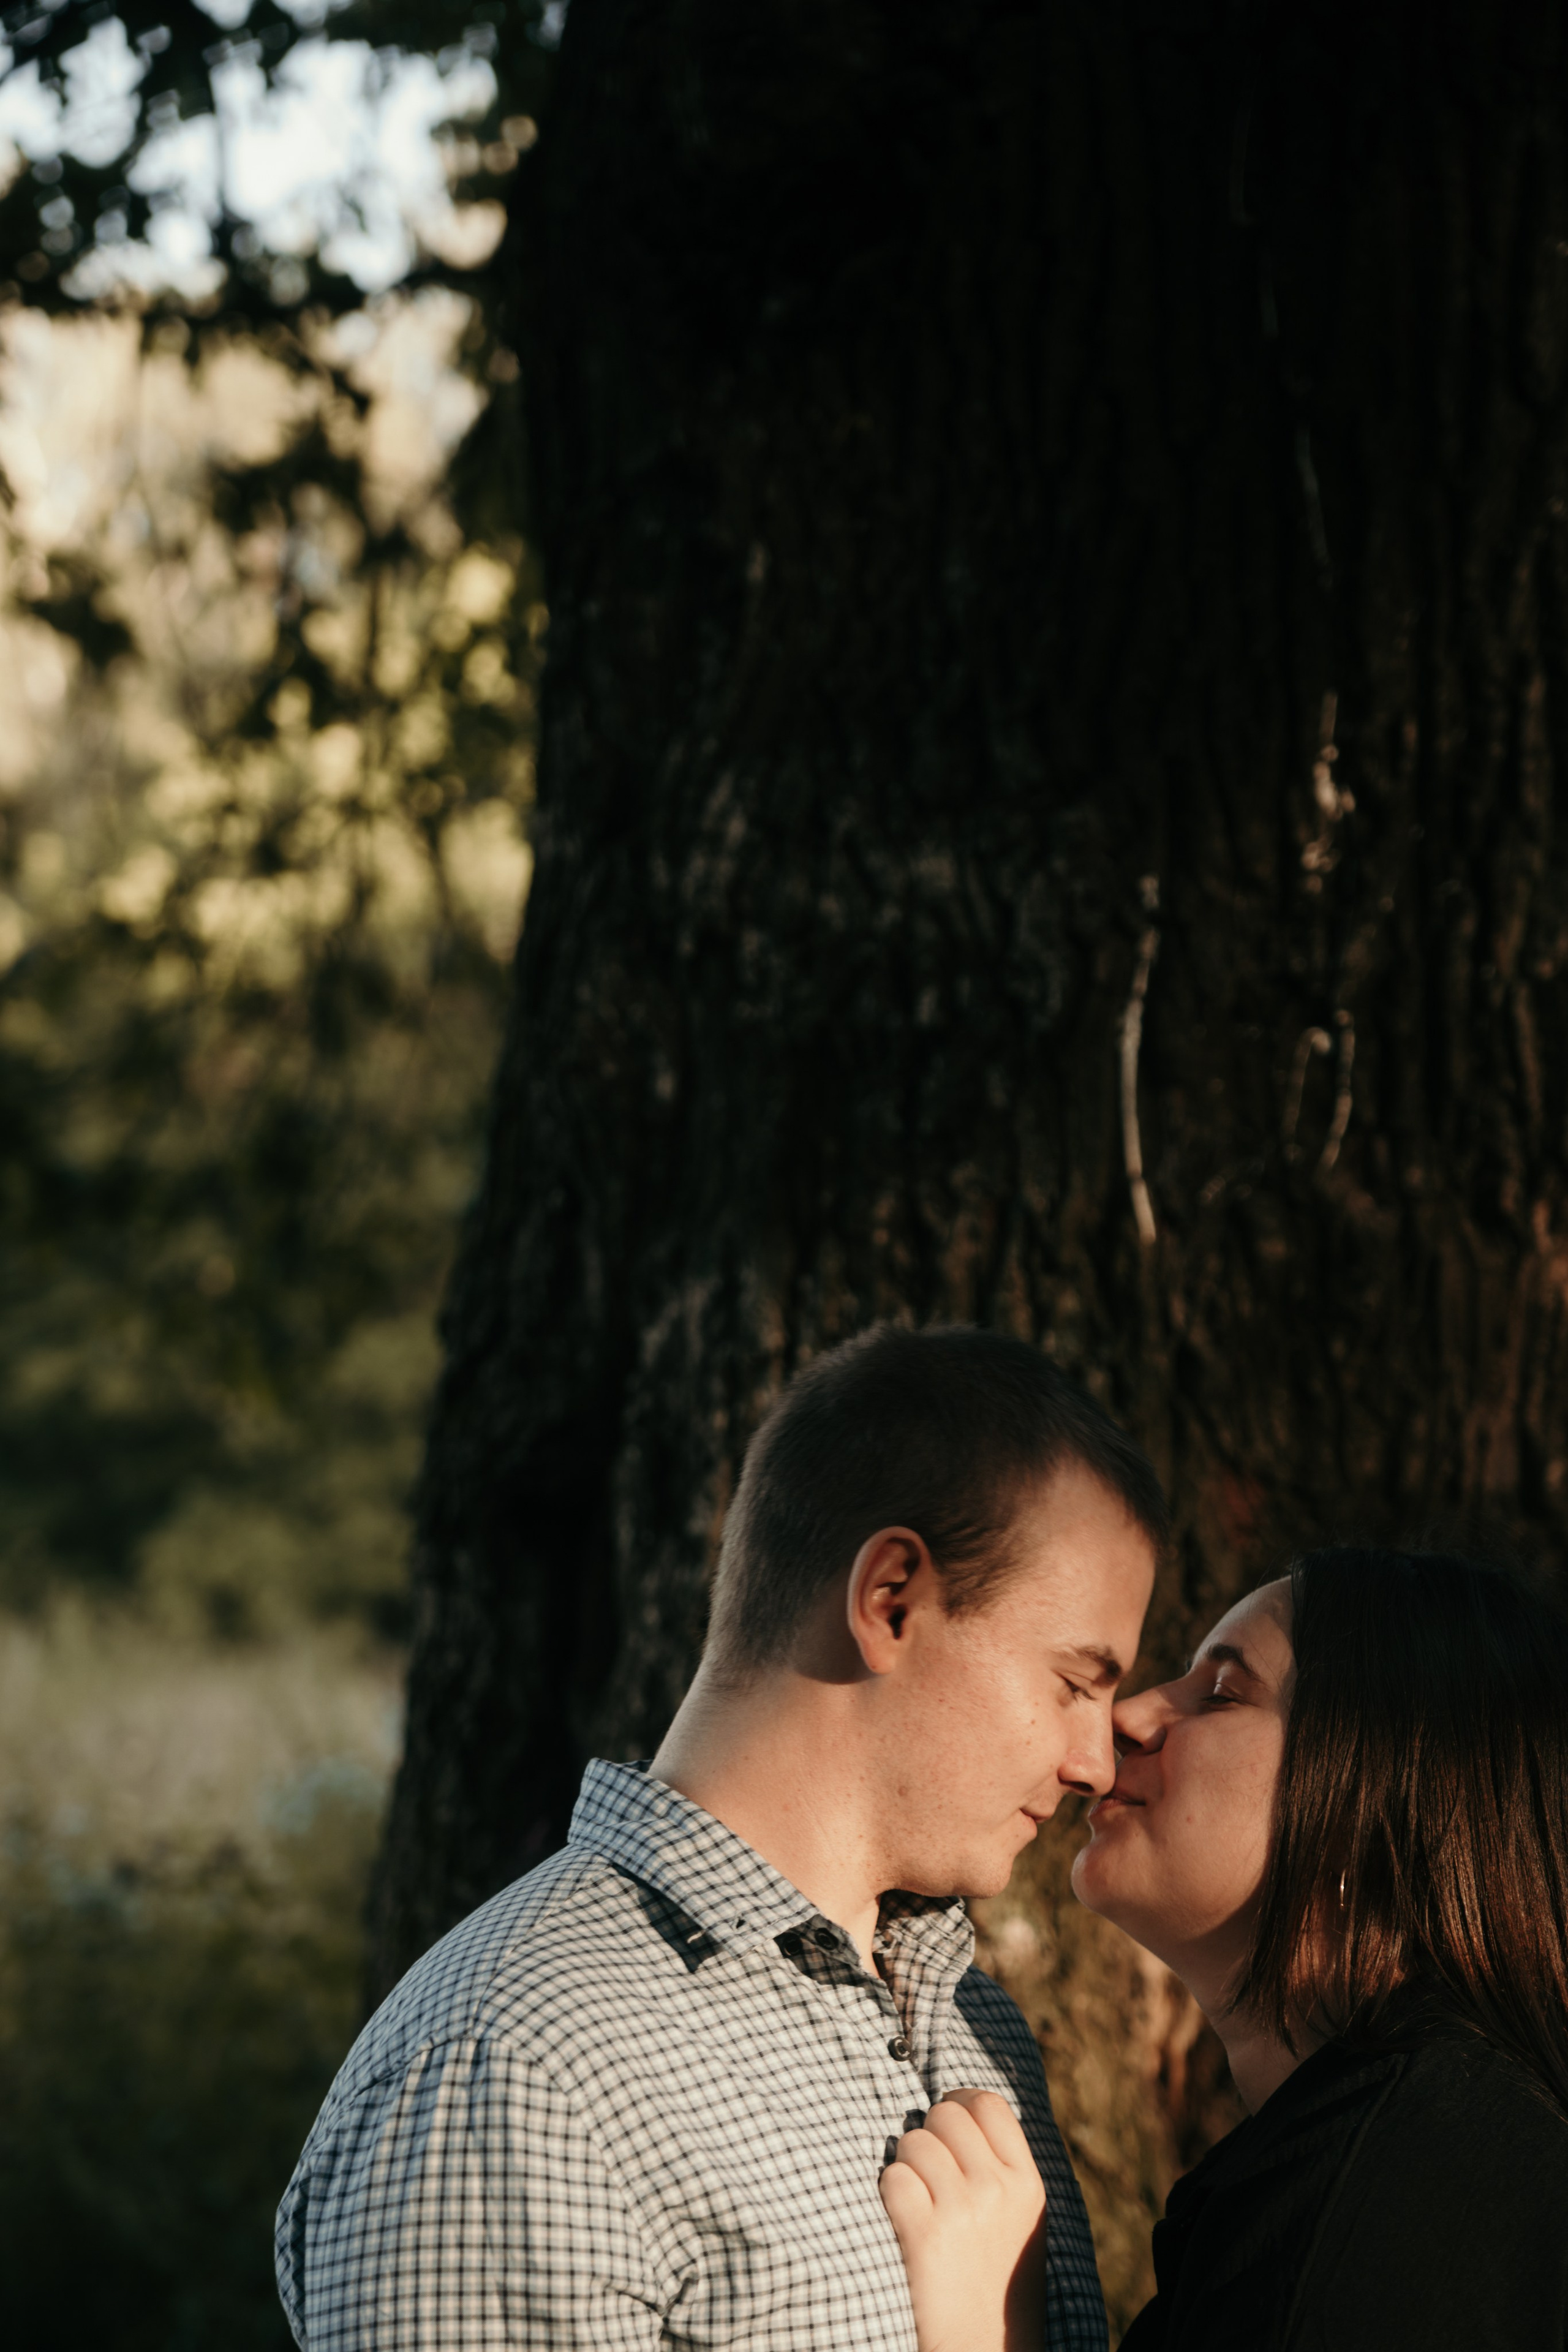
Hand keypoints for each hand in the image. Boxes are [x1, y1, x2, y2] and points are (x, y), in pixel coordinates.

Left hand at [878, 2088, 1046, 2351]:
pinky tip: (903, 2219)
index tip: (946, 2119)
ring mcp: (962, 2210)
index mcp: (1027, 2184)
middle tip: (928, 2169)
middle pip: (945, 2114)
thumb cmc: (997, 2284)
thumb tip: (963, 2108)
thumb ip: (1002, 2167)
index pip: (989, 2103)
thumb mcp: (1023, 2221)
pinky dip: (889, 2193)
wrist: (984, 2349)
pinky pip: (893, 2178)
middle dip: (928, 2133)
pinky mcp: (925, 2235)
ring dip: (905, 2164)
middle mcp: (998, 2189)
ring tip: (917, 2200)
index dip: (959, 2101)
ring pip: (913, 2141)